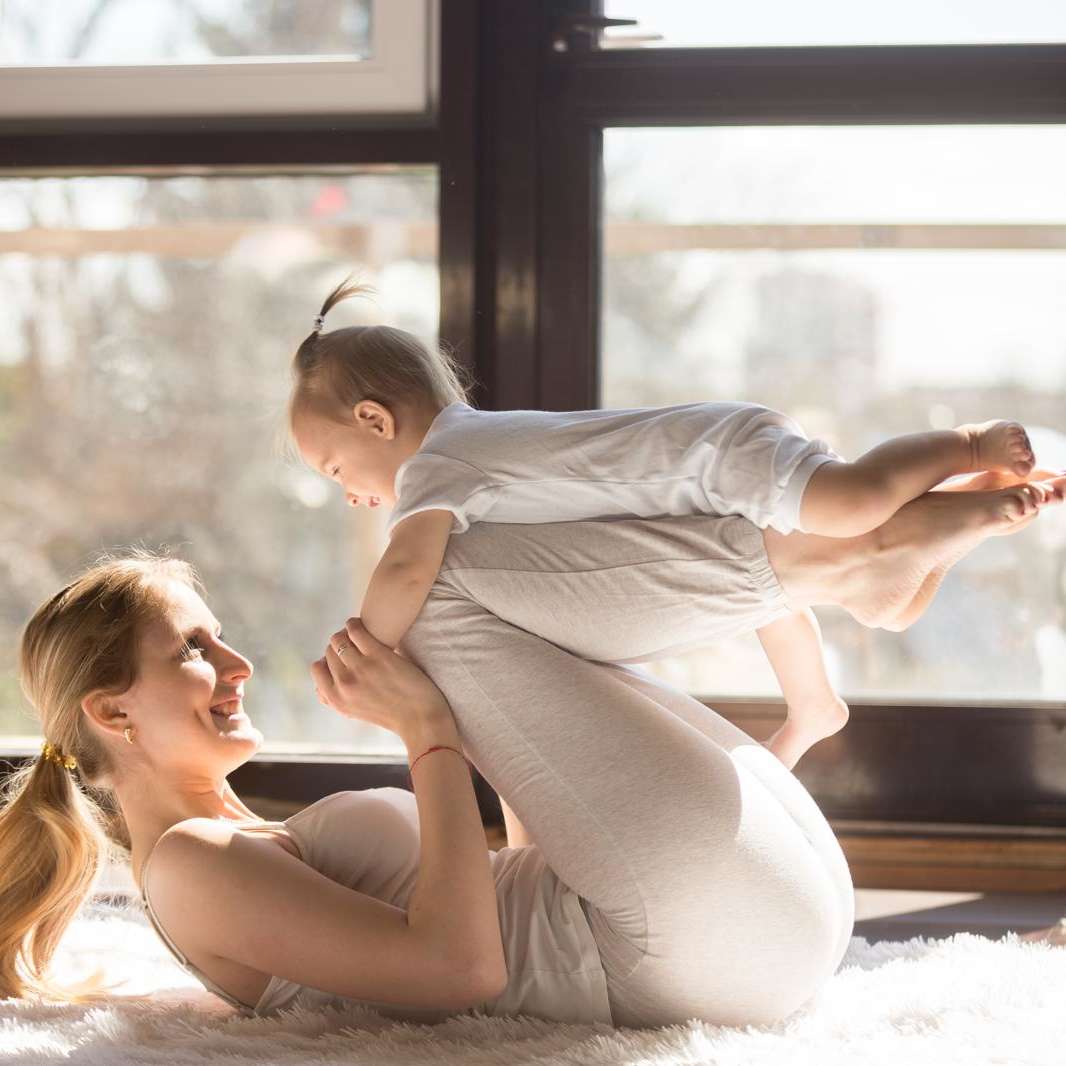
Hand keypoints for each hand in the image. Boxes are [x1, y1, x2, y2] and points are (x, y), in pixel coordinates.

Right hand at [310, 617, 452, 734]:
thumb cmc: (391, 714)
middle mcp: (344, 684)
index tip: (343, 657)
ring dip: (346, 633)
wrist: (420, 719)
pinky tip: (362, 625)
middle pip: (330, 651)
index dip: (329, 659)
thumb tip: (319, 687)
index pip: (317, 668)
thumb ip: (336, 700)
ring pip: (339, 639)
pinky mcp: (378, 656)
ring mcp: (360, 669)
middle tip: (355, 643)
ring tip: (359, 633)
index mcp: (336, 700)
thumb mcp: (354, 713)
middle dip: (340, 645)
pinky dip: (355, 624)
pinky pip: (356, 630)